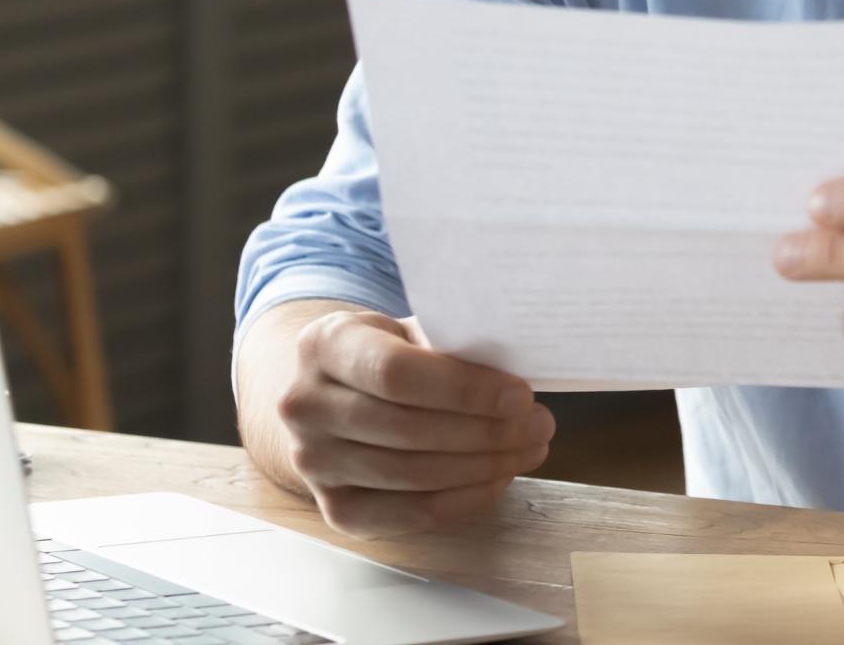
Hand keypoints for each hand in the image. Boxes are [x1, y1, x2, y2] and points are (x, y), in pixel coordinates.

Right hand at [266, 309, 554, 537]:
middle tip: (540, 425)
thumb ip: (448, 344)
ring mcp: (312, 462)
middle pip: (407, 429)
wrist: (332, 396)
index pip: (395, 373)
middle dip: (486, 431)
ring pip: (412, 475)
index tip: (520, 395)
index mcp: (323, 345)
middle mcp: (304, 405)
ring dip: (483, 466)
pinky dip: (462, 500)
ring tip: (529, 449)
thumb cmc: (387, 354)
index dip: (463, 389)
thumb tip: (517, 372)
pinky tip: (497, 479)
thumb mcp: (408, 330)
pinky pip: (408, 514)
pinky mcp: (334, 508)